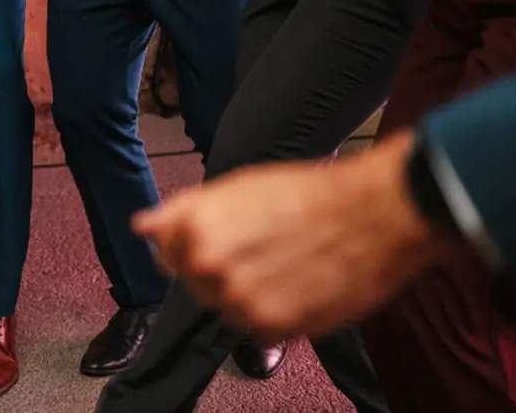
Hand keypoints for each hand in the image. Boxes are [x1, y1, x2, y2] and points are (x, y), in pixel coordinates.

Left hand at [134, 132, 457, 338]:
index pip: (163, 249)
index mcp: (194, 223)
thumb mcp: (236, 187)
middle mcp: (207, 262)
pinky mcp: (270, 326)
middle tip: (261, 251)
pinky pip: (255, 329)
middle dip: (219, 269)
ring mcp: (237, 297)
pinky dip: (272, 313)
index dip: (187, 244)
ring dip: (245, 294)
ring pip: (224, 307)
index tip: (213, 241)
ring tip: (284, 265)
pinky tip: (297, 285)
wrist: (372, 216)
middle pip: (194, 281)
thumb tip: (143, 227)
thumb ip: (183, 212)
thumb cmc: (308, 194)